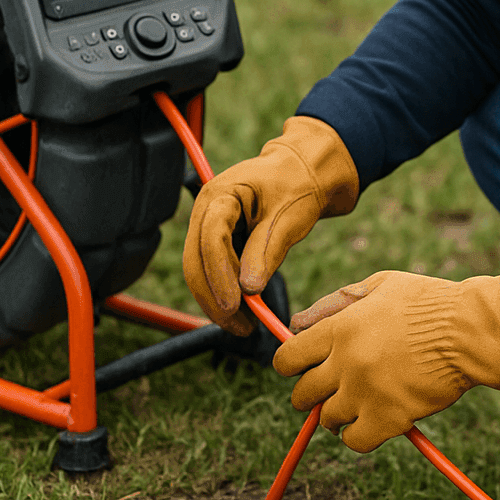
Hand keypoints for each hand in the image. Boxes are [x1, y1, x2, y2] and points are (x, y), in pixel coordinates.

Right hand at [182, 117, 357, 335]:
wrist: (303, 172)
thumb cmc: (298, 185)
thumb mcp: (288, 217)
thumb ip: (267, 251)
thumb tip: (249, 289)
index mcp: (221, 194)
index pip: (211, 237)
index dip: (219, 273)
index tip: (234, 304)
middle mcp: (207, 210)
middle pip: (195, 261)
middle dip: (214, 298)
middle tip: (240, 327)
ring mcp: (209, 226)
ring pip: (200, 271)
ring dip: (218, 302)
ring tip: (245, 326)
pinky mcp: (218, 241)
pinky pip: (214, 271)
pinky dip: (226, 292)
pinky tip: (245, 312)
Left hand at [274, 270, 499, 452]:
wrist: (471, 331)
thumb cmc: (429, 304)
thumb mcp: (379, 286)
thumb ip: (334, 302)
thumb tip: (296, 323)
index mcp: (340, 328)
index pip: (287, 359)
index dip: (290, 366)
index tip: (301, 368)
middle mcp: (346, 362)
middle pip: (303, 394)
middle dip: (313, 393)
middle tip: (331, 388)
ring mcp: (365, 393)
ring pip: (327, 419)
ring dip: (338, 413)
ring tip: (358, 402)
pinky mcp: (389, 418)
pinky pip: (354, 441)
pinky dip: (358, 435)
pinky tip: (371, 421)